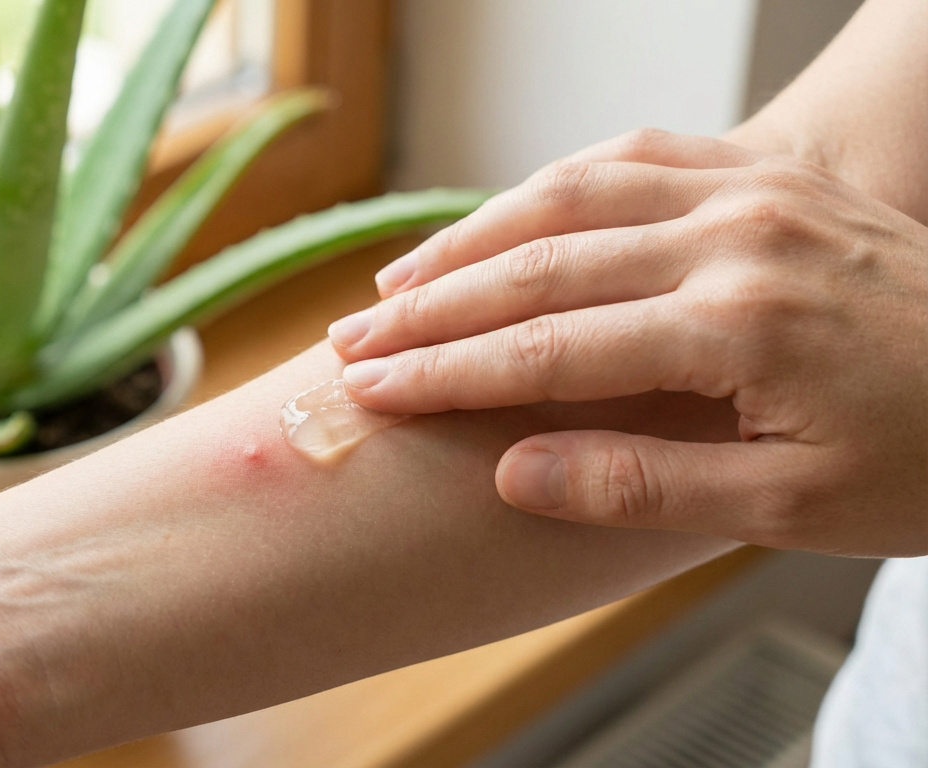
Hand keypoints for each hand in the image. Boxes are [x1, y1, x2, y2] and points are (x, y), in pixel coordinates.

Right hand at [328, 130, 927, 555]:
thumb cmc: (927, 456)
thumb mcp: (795, 507)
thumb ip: (645, 486)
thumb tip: (514, 473)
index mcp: (740, 326)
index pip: (548, 350)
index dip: (444, 374)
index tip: (368, 392)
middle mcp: (734, 236)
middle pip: (541, 263)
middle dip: (432, 308)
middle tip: (349, 342)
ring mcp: (749, 191)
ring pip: (572, 192)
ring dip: (473, 237)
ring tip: (396, 283)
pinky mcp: (763, 174)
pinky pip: (632, 155)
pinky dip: (551, 184)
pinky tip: (506, 216)